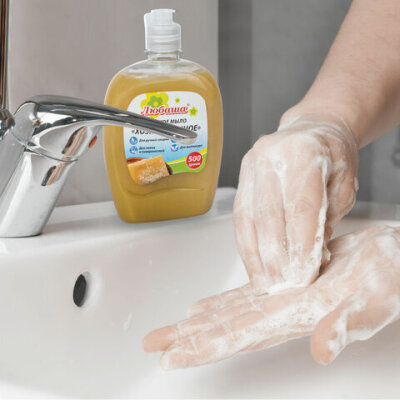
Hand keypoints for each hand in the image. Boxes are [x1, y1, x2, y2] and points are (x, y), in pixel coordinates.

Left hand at [143, 225, 399, 368]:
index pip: (241, 335)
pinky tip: (206, 307)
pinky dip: (222, 304)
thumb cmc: (390, 273)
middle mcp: (283, 313)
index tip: (173, 355)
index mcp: (297, 316)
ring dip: (198, 323)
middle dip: (188, 338)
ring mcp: (282, 301)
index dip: (206, 346)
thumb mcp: (378, 294)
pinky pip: (245, 299)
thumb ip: (351, 321)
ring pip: (231, 315)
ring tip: (172, 329)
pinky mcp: (285, 287)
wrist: (393, 260)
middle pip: (226, 329)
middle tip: (154, 343)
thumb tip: (323, 348)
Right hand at [234, 113, 358, 292]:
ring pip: (249, 219)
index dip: (301, 244)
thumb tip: (313, 255)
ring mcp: (250, 166)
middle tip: (284, 284)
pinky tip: (254, 264)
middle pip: (269, 215)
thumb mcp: (344, 183)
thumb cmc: (331, 155)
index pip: (300, 206)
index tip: (304, 273)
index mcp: (303, 152)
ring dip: (257, 255)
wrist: (310, 130)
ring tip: (267, 282)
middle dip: (276, 256)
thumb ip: (329, 217)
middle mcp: (270, 156)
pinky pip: (240, 217)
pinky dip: (246, 244)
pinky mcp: (241, 179)